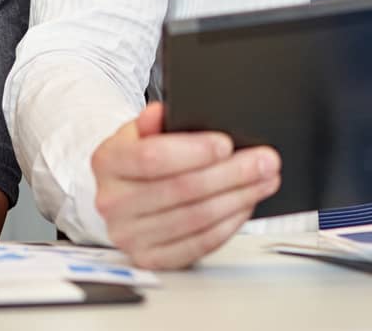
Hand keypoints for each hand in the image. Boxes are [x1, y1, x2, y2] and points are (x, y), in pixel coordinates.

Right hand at [91, 103, 279, 269]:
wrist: (124, 194)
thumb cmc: (138, 158)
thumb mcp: (140, 131)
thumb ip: (153, 122)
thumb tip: (160, 113)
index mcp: (107, 162)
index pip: (152, 157)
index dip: (193, 151)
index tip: (226, 144)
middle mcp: (112, 202)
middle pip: (181, 189)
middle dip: (231, 173)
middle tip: (264, 161)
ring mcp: (129, 235)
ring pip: (195, 218)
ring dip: (238, 198)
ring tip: (263, 181)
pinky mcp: (150, 258)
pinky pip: (198, 244)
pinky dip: (228, 225)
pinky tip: (244, 206)